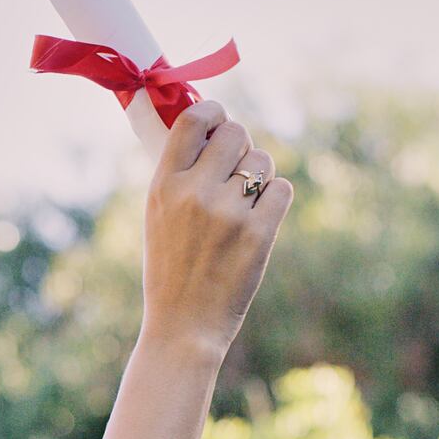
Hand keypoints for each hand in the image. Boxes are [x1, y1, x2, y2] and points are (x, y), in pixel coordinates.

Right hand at [140, 100, 292, 359]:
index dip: (214, 111)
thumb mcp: (157, 215)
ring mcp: (228, 213)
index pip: (194, 119)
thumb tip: (208, 125)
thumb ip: (179, 172)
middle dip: (241, 145)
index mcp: (163, 185)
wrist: (183, 326)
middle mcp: (195, 192)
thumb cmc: (170, 269)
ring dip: (260, 174)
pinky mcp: (258, 234)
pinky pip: (282, 188)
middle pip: (237, 133)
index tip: (219, 118)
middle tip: (236, 167)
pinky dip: (274, 199)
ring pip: (263, 161)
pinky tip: (259, 218)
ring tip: (244, 201)